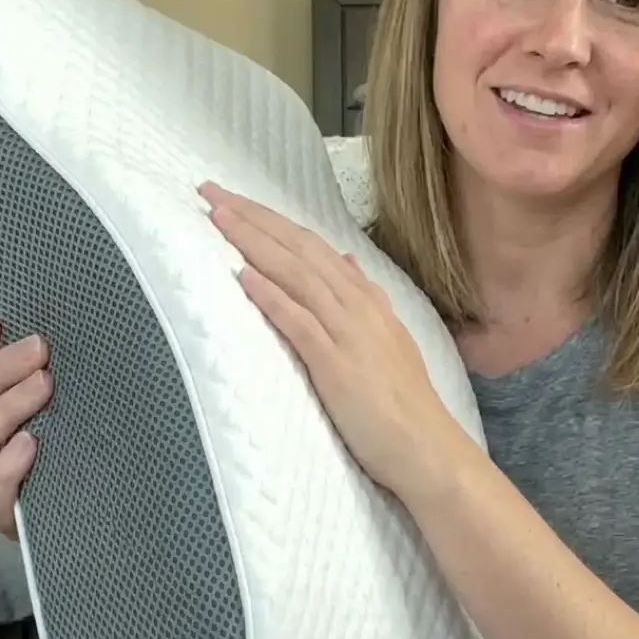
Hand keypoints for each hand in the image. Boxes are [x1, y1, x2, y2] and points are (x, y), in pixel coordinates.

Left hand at [198, 182, 461, 500]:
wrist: (426, 447)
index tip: (237, 201)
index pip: (312, 247)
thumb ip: (364, 299)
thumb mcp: (386, 339)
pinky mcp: (336, 363)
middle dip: (254, 217)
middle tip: (211, 190)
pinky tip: (243, 275)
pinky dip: (271, 296)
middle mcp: (357, 306)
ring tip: (218, 216)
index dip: (273, 221)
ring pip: (296, 274)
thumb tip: (344, 262)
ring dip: (253, 242)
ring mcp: (348, 332)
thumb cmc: (402, 404)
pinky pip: (299, 322)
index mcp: (366, 300)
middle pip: (298, 249)